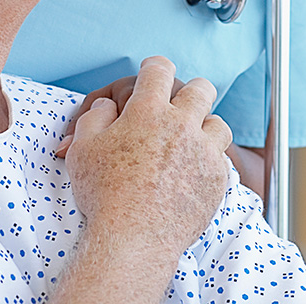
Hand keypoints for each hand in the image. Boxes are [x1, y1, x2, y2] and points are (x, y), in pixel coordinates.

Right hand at [66, 56, 231, 254]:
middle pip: (200, 89)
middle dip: (190, 90)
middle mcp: (181, 124)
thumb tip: (107, 106)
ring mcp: (203, 151)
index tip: (153, 70)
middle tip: (179, 102)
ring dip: (205, 126)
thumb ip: (95, 117)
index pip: (159, 69)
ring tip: (192, 137)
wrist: (133, 240)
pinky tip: (196, 168)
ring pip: (218, 122)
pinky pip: (222, 157)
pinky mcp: (217, 178)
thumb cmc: (103, 195)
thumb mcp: (83, 149)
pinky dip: (210, 158)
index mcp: (148, 110)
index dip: (154, 66)